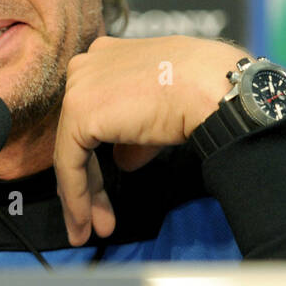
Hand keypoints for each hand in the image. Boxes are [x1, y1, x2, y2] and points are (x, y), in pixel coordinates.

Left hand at [54, 35, 244, 244]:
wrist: (215, 88)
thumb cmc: (202, 92)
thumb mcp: (160, 115)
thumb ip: (135, 138)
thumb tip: (122, 162)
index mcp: (108, 56)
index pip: (94, 114)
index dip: (98, 157)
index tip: (103, 192)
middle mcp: (87, 65)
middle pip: (79, 134)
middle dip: (89, 182)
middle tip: (96, 219)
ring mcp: (80, 86)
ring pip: (71, 151)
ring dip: (81, 197)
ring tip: (91, 230)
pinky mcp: (79, 112)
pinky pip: (70, 163)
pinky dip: (78, 196)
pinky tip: (86, 221)